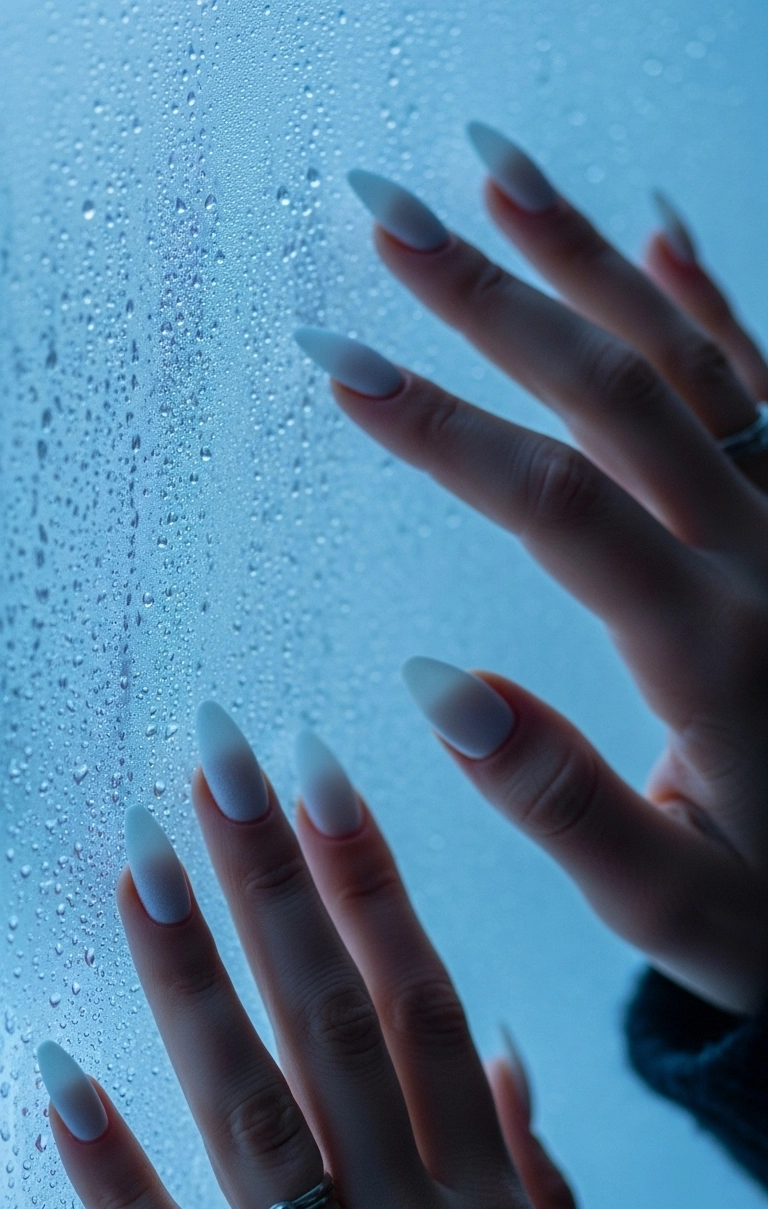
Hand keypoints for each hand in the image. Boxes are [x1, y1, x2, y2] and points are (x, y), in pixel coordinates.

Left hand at [37, 709, 586, 1208]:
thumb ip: (530, 1166)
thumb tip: (499, 1048)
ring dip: (193, 977)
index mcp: (480, 1194)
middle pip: (330, 1019)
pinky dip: (112, 1176)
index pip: (413, 996)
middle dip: (272, 879)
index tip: (313, 773)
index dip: (364, 878)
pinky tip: (56, 1072)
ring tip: (144, 855)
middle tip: (216, 756)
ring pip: (253, 1112)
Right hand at [296, 131, 767, 1015]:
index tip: (339, 362)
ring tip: (490, 172)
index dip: (443, 429)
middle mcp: (767, 554)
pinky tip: (659, 228)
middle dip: (490, 295)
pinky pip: (766, 378)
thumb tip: (440, 689)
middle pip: (617, 390)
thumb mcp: (672, 904)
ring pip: (690, 355)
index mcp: (717, 648)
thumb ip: (563, 804)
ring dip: (585, 257)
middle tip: (383, 214)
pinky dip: (710, 296)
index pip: (560, 504)